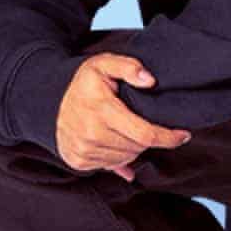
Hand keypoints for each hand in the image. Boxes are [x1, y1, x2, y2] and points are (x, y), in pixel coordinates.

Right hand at [55, 53, 189, 179]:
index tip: (183, 135)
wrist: (47, 100)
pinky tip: (111, 140)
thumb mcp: (103, 64)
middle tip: (138, 121)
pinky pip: (110, 166)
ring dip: (132, 147)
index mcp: (102, 110)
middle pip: (138, 147)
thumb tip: (150, 81)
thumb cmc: (82, 82)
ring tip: (122, 128)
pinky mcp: (78, 161)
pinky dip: (117, 155)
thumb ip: (129, 67)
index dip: (168, 137)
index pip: (145, 134)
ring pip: (126, 158)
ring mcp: (83, 150)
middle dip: (146, 138)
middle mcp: (91, 133)